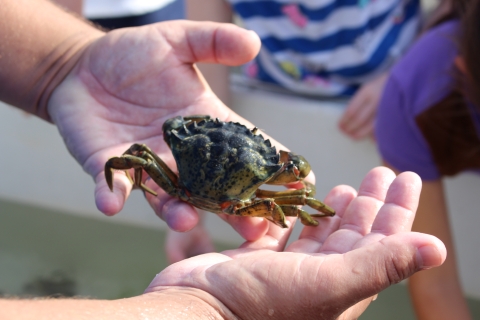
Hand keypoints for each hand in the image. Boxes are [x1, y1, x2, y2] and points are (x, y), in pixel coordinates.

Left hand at [47, 21, 278, 238]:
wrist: (84, 66)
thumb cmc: (134, 55)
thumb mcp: (178, 41)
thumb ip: (214, 42)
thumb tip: (255, 44)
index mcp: (206, 127)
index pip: (246, 150)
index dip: (272, 166)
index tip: (302, 184)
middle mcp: (183, 155)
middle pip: (215, 188)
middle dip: (234, 209)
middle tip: (256, 230)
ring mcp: (148, 164)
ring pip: (168, 195)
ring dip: (176, 211)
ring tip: (186, 221)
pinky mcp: (110, 166)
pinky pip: (113, 185)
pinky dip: (112, 194)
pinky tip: (111, 204)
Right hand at [146, 167, 445, 318]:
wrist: (195, 314)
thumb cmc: (260, 305)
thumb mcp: (328, 284)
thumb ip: (380, 264)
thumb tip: (438, 249)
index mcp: (343, 287)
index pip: (383, 242)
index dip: (398, 210)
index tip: (407, 176)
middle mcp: (319, 280)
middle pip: (355, 234)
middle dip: (370, 202)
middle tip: (381, 170)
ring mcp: (287, 271)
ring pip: (322, 233)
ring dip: (338, 208)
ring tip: (349, 185)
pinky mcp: (258, 260)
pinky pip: (284, 233)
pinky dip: (295, 215)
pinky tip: (302, 198)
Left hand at [338, 72, 388, 139]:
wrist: (401, 81)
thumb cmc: (379, 87)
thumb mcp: (366, 90)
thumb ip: (357, 103)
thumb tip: (346, 120)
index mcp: (366, 92)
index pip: (351, 110)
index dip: (344, 121)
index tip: (339, 126)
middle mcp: (376, 99)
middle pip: (359, 119)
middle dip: (350, 128)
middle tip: (345, 132)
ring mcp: (385, 107)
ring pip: (370, 126)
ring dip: (360, 133)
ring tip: (353, 137)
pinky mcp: (393, 114)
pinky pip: (382, 127)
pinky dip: (375, 134)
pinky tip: (370, 138)